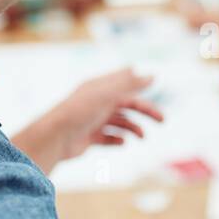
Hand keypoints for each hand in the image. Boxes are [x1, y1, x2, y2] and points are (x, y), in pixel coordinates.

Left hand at [12, 68, 162, 171]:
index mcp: (99, 88)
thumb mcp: (107, 94)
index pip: (122, 81)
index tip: (154, 80)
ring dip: (133, 127)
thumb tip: (152, 76)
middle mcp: (97, 102)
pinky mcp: (89, 137)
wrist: (56, 137)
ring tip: (142, 137)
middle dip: (145, 110)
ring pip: (120, 122)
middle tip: (163, 119)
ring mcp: (93, 120)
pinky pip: (108, 137)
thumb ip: (130, 85)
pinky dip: (117, 139)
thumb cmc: (80, 111)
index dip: (137, 80)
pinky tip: (123, 142)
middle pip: (127, 104)